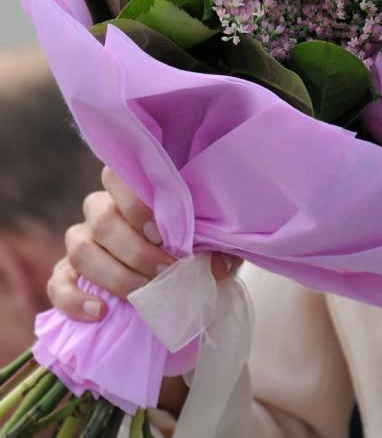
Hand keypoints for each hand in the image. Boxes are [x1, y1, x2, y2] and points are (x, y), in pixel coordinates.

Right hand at [47, 166, 240, 320]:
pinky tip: (100, 313)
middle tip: (164, 270)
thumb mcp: (208, 246)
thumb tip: (217, 266)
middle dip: (136, 249)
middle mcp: (101, 211)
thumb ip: (215, 248)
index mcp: (132, 192)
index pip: (117, 176)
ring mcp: (81, 242)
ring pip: (81, 250)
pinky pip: (57, 284)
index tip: (161, 232)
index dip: (135, 202)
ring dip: (114, 275)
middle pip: (102, 219)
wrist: (168, 285)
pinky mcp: (65, 275)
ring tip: (143, 294)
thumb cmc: (189, 252)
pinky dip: (75, 300)